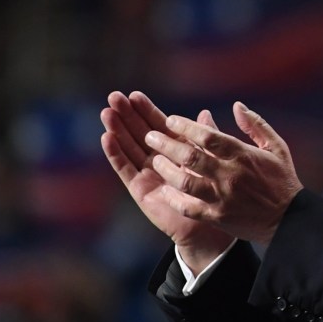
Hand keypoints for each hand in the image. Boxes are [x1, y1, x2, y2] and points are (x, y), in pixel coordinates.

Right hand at [101, 91, 233, 273]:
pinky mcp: (141, 189)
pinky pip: (126, 170)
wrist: (211, 227)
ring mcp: (148, 174)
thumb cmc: (216, 193)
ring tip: (106, 112)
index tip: (135, 94)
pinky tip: (107, 138)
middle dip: (127, 115)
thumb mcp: (213, 160)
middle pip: (139, 133)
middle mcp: (159, 160)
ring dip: (117, 130)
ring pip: (129, 147)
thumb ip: (206, 137)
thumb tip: (204, 113)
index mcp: (177, 150)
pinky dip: (116, 154)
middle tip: (114, 96)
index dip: (147, 110)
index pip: (159, 125)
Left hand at [143, 101, 303, 246]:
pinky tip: (164, 189)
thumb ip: (256, 125)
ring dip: (166, 170)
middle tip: (150, 136)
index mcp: (243, 156)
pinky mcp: (217, 216)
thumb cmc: (282, 180)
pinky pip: (188, 207)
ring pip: (185, 182)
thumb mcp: (276, 147)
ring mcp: (222, 198)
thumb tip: (237, 106)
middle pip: (191, 157)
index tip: (170, 120)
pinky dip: (174, 198)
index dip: (185, 126)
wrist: (290, 219)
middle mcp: (230, 176)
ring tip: (155, 161)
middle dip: (166, 144)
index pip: (208, 136)